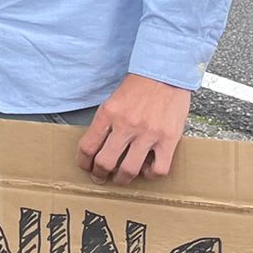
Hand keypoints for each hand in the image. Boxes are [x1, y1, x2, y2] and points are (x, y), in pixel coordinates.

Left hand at [77, 74, 192, 183]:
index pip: (88, 146)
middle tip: (100, 176)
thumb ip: (106, 122)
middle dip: (99, 174)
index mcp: (109, 113)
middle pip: (105, 162)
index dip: (84, 162)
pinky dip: (151, 175)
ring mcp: (148, 133)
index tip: (86, 166)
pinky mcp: (169, 139)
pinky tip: (147, 170)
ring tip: (121, 178)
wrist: (165, 73)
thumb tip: (97, 146)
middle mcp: (126, 124)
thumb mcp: (113, 100)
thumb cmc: (139, 86)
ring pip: (129, 170)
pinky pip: (159, 169)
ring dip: (122, 179)